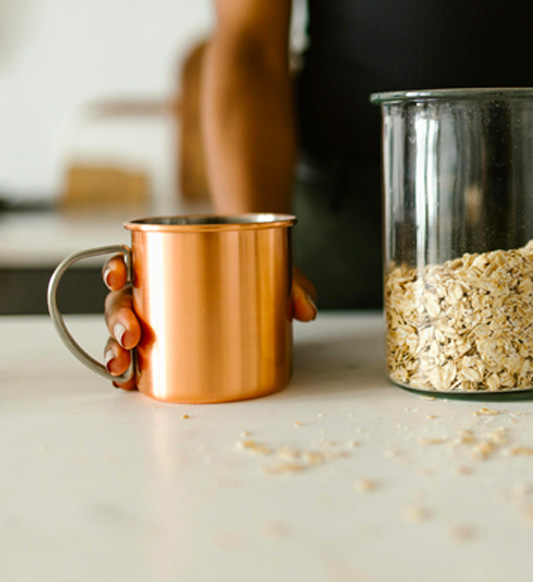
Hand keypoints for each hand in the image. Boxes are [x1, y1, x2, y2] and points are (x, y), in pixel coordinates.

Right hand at [101, 256, 317, 389]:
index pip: (131, 261)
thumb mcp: (276, 269)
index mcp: (169, 261)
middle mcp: (156, 290)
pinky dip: (130, 372)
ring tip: (125, 366)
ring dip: (115, 350)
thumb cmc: (258, 265)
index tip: (121, 274)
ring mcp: (158, 320)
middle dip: (117, 320)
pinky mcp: (167, 347)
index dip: (116, 268)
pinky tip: (130, 383)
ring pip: (121, 334)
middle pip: (121, 302)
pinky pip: (140, 359)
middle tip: (131, 335)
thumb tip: (305, 310)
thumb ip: (292, 284)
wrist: (261, 275)